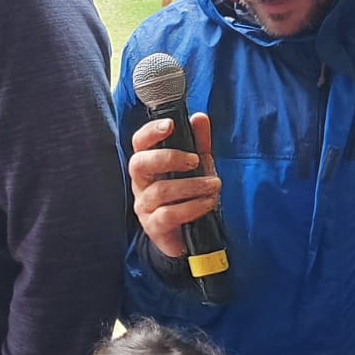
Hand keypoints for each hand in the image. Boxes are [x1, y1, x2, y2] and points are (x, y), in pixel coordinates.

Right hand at [128, 113, 218, 259]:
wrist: (189, 237)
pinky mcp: (154, 227)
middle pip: (139, 164)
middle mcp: (140, 184)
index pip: (139, 143)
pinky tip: (209, 203)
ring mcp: (144, 206)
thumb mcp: (197, 167)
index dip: (151, 131)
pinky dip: (192, 207)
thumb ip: (198, 142)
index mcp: (148, 165)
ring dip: (192, 186)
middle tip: (195, 160)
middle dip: (168, 158)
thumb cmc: (188, 196)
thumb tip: (199, 117)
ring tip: (215, 185)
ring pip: (159, 191)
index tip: (170, 125)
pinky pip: (168, 215)